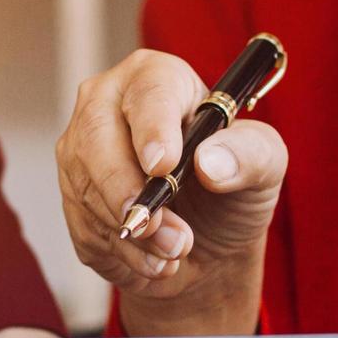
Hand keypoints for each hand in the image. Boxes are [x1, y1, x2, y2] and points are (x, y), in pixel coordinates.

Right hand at [56, 49, 287, 333]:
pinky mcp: (71, 197)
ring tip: (177, 250)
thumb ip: (250, 154)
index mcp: (157, 78)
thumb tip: (210, 162)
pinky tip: (154, 258)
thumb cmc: (233, 187)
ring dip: (134, 232)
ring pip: (87, 189)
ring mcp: (80, 151)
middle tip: (163, 229)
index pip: (147, 93)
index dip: (153, 129)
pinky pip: (83, 226)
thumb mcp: (265, 165)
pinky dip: (121, 252)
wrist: (205, 244)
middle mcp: (107, 105)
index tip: (164, 166)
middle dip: (129, 191)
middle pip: (96, 139)